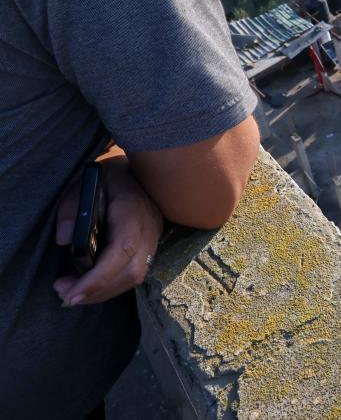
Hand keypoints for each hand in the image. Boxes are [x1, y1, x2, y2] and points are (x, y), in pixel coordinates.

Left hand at [53, 157, 163, 305]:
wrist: (141, 166)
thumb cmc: (108, 176)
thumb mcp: (83, 184)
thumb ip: (71, 209)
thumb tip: (63, 240)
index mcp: (132, 212)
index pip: (120, 252)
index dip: (98, 279)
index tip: (70, 294)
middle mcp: (149, 228)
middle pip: (130, 272)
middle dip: (97, 291)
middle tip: (64, 296)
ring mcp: (154, 237)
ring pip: (136, 276)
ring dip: (105, 291)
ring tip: (74, 293)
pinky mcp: (151, 243)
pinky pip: (136, 270)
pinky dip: (114, 283)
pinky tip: (92, 284)